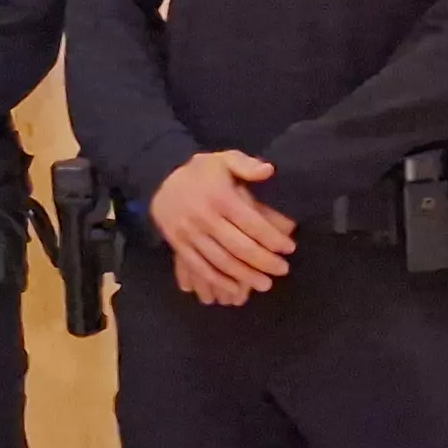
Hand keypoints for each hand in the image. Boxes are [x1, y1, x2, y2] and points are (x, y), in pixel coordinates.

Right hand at [152, 149, 295, 305]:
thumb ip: (246, 164)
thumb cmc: (200, 173)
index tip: (289, 248)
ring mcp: (189, 233)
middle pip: (239, 246)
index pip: (251, 223)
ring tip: (265, 284)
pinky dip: (218, 281)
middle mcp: (204, 217)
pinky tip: (235, 289)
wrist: (158, 180)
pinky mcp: (179, 245)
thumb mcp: (223, 159)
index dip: (272, 238)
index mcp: (220, 197)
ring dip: (245, 275)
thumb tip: (269, 170)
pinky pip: (199, 267)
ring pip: (221, 261)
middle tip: (283, 269)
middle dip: (264, 261)